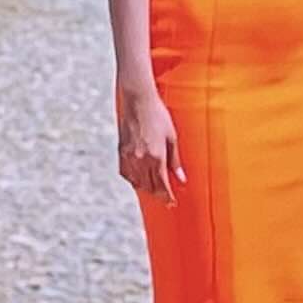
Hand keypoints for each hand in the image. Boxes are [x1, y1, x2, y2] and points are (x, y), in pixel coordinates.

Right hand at [116, 84, 183, 205]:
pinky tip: (139, 180)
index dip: (167, 196)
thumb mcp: (172, 137)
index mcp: (156, 157)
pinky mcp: (121, 151)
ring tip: (154, 191)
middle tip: (165, 199)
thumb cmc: (158, 115)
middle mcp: (141, 159)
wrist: (138, 100)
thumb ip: (175, 161)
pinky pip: (126, 173)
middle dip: (158, 195)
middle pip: (149, 186)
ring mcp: (129, 156)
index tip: (172, 203)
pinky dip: (133, 179)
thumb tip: (181, 178)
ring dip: (146, 189)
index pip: (162, 185)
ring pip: (136, 182)